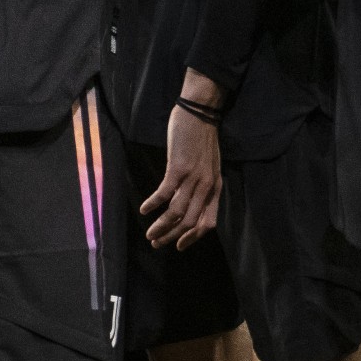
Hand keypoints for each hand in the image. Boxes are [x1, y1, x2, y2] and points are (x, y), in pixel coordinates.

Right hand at [139, 85, 223, 249]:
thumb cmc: (202, 139)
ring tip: (149, 234)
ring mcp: (193, 178)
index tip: (179, 245)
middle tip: (156, 243)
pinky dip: (153, 204)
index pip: (208, 223)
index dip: (193, 238)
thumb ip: (203, 185)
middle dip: (172, 237)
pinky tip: (144, 209)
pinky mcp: (179, 168)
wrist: (201, 114)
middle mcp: (207, 187)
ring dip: (161, 226)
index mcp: (215, 188)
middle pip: (190, 222)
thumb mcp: (209, 166)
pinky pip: (164, 193)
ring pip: (177, 213)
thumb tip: (189, 202)